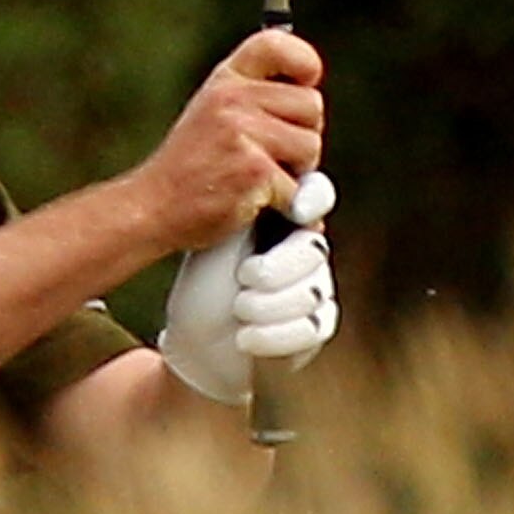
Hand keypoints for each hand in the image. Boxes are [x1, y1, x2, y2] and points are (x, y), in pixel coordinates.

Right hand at [132, 28, 325, 252]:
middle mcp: (232, 98)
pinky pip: (299, 188)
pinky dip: (285, 205)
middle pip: (311, 104)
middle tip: (271, 155)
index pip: (274, 43)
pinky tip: (253, 200)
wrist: (153, 208)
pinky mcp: (254, 170)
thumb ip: (257, 100)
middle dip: (303, 134)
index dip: (303, 60)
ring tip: (259, 178)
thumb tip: (314, 105)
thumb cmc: (191, 167)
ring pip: (311, 146)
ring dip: (297, 172)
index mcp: (225, 80)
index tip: (306, 83)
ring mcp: (242, 132)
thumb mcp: (214, 113)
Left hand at [160, 170, 338, 404]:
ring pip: (312, 291)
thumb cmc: (203, 287)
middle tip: (244, 278)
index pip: (317, 196)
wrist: (195, 346)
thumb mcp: (220, 242)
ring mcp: (317, 288)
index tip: (296, 208)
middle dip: (276, 269)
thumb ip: (252, 207)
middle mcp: (308, 251)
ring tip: (238, 310)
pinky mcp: (318, 327)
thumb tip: (272, 167)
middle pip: (315, 249)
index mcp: (286, 220)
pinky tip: (245, 337)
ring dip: (268, 305)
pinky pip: (311, 327)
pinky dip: (273, 335)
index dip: (312, 198)